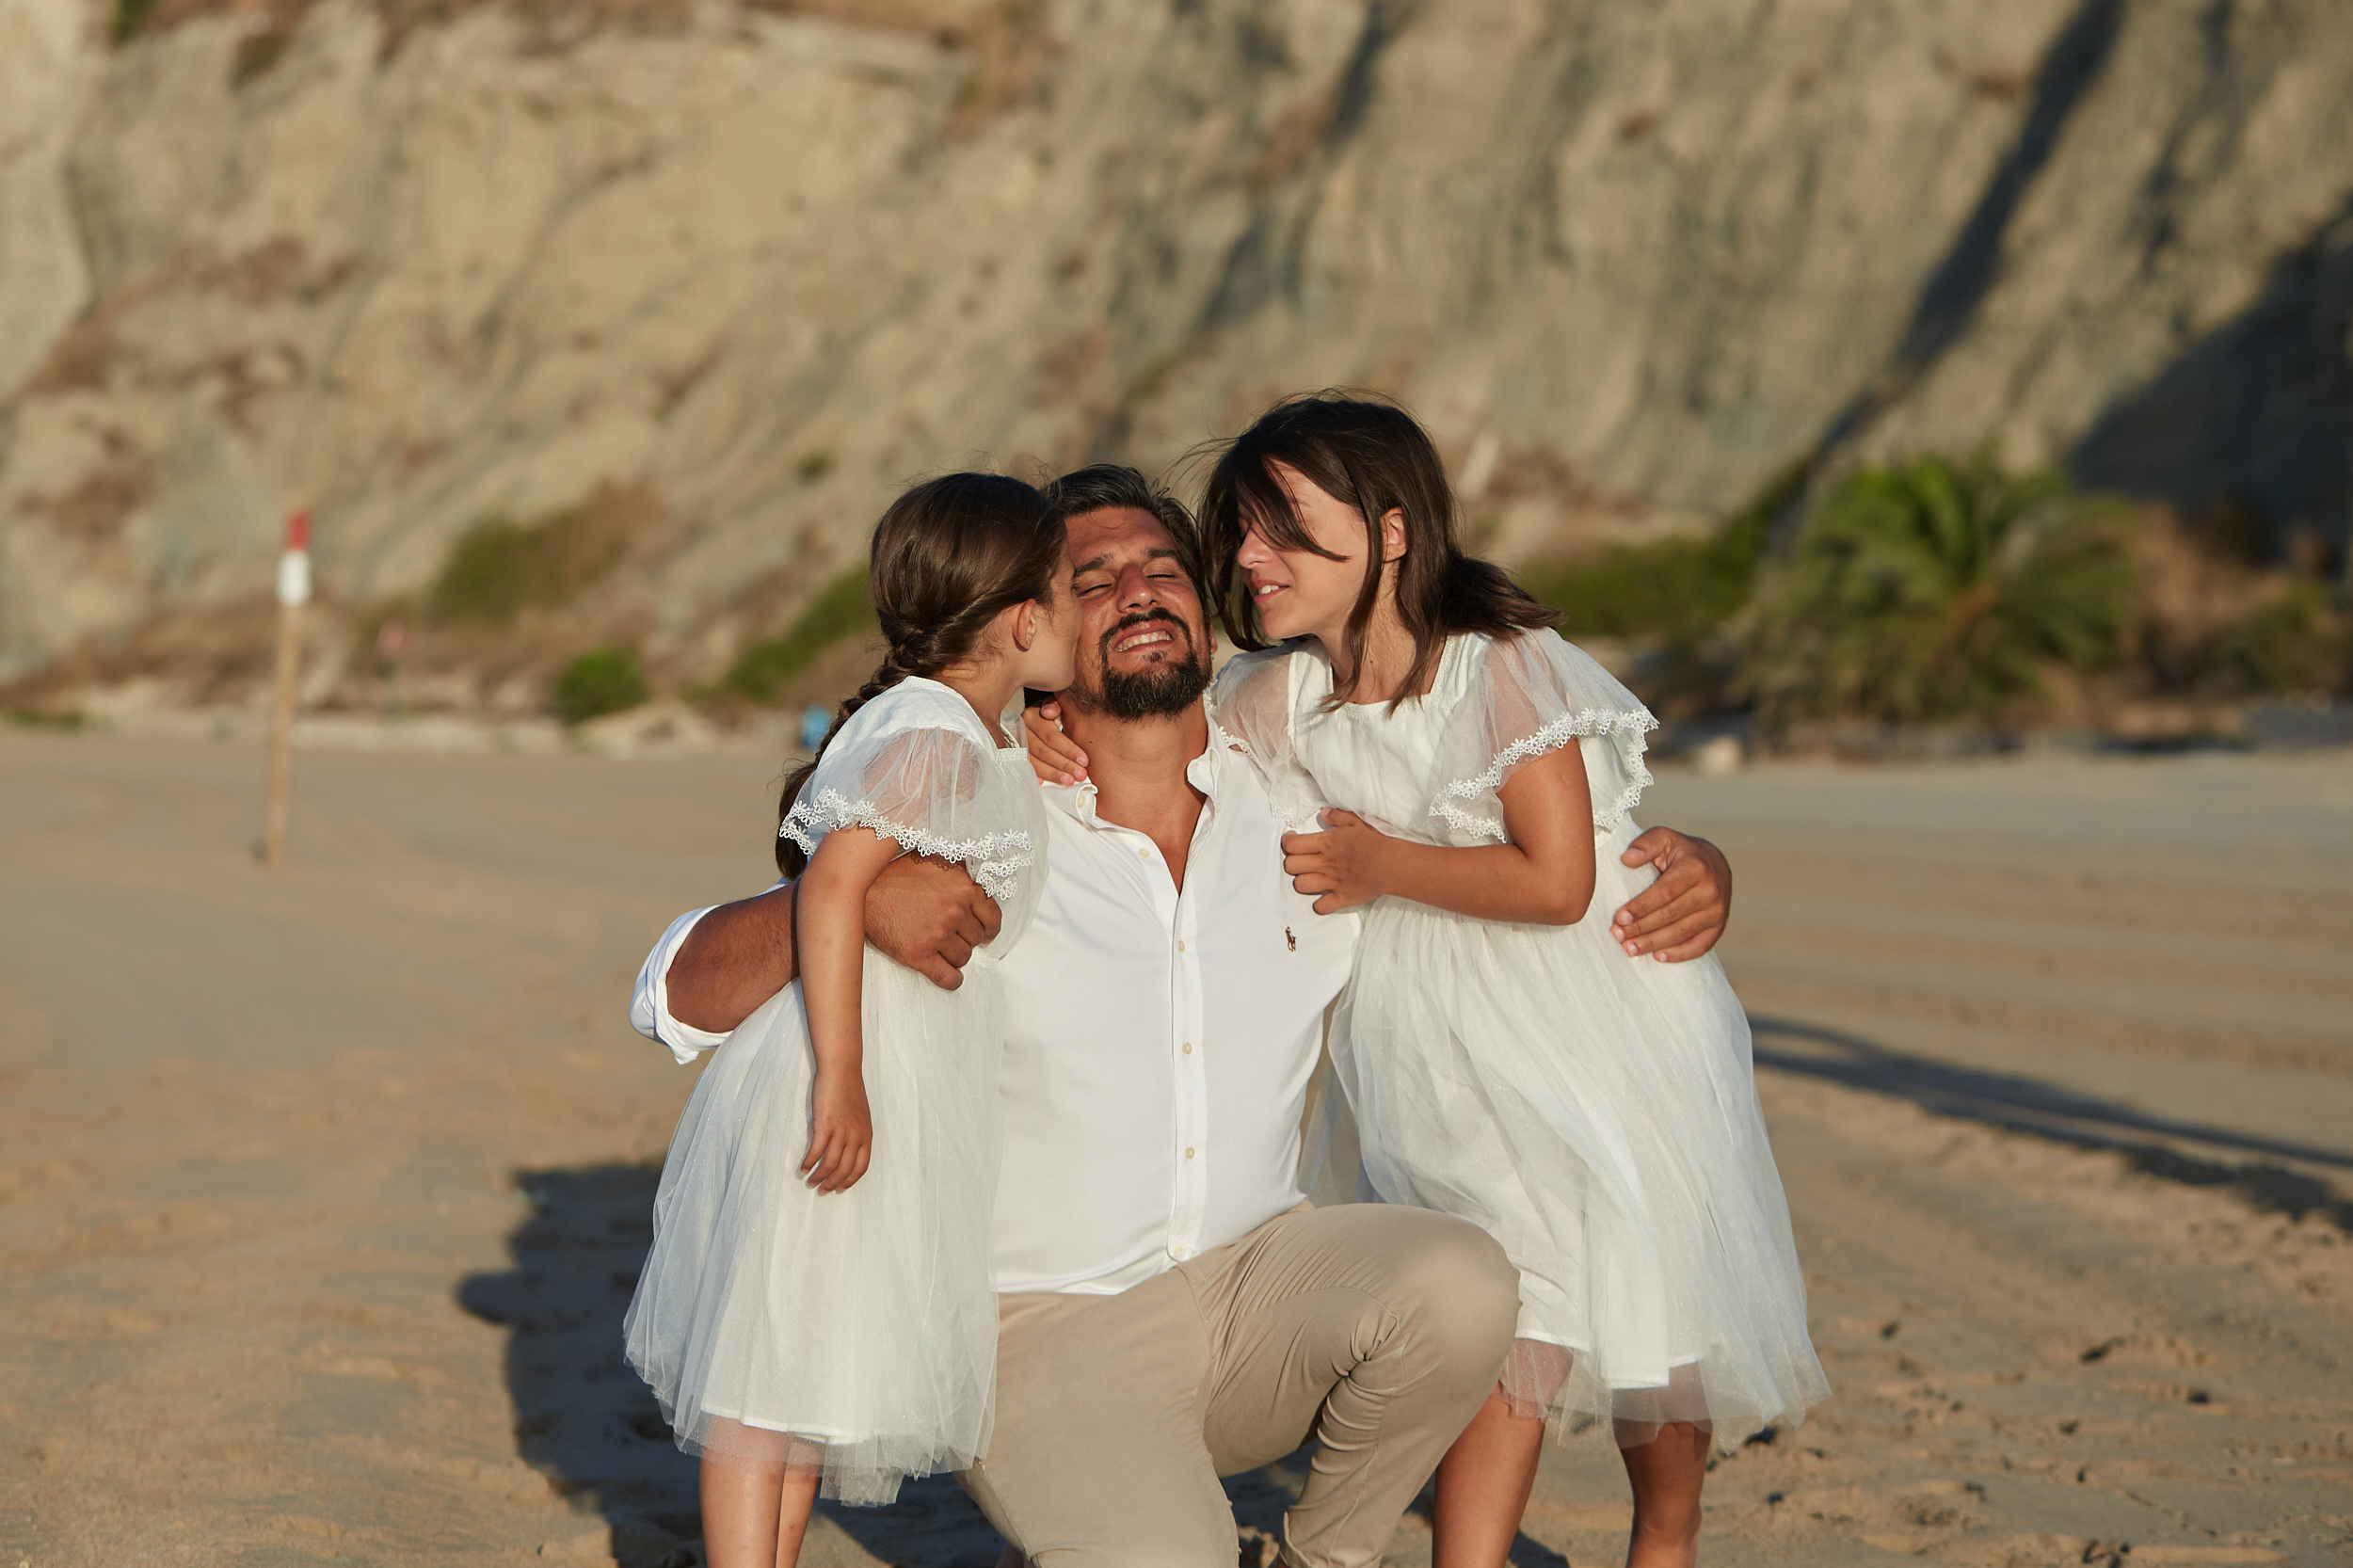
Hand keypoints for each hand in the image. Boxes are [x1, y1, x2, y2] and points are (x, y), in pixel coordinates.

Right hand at [801, 1071, 872, 1192]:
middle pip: (845, 1170)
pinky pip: (816, 1152)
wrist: (842, 1070)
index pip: (861, 1167)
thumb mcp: (860, 1115)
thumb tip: (846, 1148)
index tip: (841, 1189)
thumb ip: (855, 1133)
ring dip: (819, 1177)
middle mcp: (856, 1136)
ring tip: (810, 1182)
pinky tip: (803, 1167)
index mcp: (866, 1135)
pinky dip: (809, 1163)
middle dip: (833, 1184)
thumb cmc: (849, 1089)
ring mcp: (841, 1132)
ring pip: (830, 1165)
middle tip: (823, 1190)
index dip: (850, 1181)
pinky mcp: (825, 1125)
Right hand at [867, 854, 1002, 990]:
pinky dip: (952, 980)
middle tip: (952, 935)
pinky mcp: (919, 954)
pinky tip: (950, 977)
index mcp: (963, 887)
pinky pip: (948, 977)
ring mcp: (937, 934)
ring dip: (956, 956)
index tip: (983, 932)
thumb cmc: (896, 874)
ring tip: (942, 949)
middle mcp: (954, 910)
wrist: (860, 890)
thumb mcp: (935, 861)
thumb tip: (980, 886)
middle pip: (976, 939)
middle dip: (966, 939)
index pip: (993, 918)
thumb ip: (960, 874)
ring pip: (964, 957)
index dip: (989, 928)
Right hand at [1023, 700, 1087, 784]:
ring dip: (1053, 774)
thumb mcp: (1057, 704)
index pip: (1051, 736)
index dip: (1068, 750)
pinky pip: (1026, 768)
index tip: (1084, 761)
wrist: (1037, 715)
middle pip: (1043, 751)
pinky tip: (1046, 783)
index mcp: (1032, 716)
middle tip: (1080, 775)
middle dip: (1064, 765)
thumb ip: (1055, 705)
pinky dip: (1036, 776)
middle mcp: (1021, 730)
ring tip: (1069, 781)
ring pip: (1034, 762)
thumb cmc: (1052, 712)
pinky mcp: (1015, 755)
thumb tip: (1049, 712)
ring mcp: (1016, 744)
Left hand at [1280, 808, 1391, 913]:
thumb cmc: (1373, 842)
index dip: (1287, 843)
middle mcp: (1323, 863)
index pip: (1292, 845)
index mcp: (1325, 843)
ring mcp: (1330, 882)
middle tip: (1302, 861)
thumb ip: (1337, 816)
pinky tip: (1325, 898)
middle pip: (1291, 865)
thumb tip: (1324, 813)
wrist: (1389, 863)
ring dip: (1303, 882)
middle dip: (1292, 863)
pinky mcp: (1341, 897)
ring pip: (1300, 885)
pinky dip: (1320, 905)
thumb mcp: (1356, 822)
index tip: (1292, 842)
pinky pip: (1321, 907)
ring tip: (1312, 878)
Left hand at [1610, 827, 1730, 961]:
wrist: (1714, 863)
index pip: (1665, 892)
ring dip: (1653, 943)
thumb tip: (1627, 858)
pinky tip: (1657, 957)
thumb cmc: (1681, 851)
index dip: (1641, 907)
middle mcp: (1711, 890)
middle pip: (1671, 915)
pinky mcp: (1719, 927)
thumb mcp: (1664, 838)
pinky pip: (1699, 946)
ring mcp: (1718, 911)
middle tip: (1618, 936)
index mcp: (1696, 867)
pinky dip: (1679, 954)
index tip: (1620, 917)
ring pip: (1682, 933)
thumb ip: (1645, 844)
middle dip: (1642, 928)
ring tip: (1629, 949)